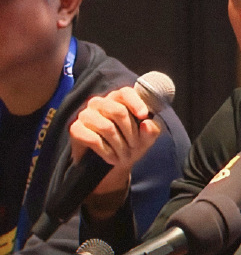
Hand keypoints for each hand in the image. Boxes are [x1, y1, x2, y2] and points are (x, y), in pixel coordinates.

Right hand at [69, 86, 161, 217]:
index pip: (126, 92)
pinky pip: (93, 139)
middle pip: (118, 111)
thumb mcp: (146, 138)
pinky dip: (107, 151)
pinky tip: (112, 158)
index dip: (136, 102)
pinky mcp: (76, 129)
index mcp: (119, 99)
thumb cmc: (131, 144)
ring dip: (120, 145)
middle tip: (135, 147)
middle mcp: (101, 102)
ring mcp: (86, 114)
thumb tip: (146, 124)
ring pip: (107, 127)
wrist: (111, 162)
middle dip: (130, 133)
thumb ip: (151, 130)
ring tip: (125, 156)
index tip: (144, 115)